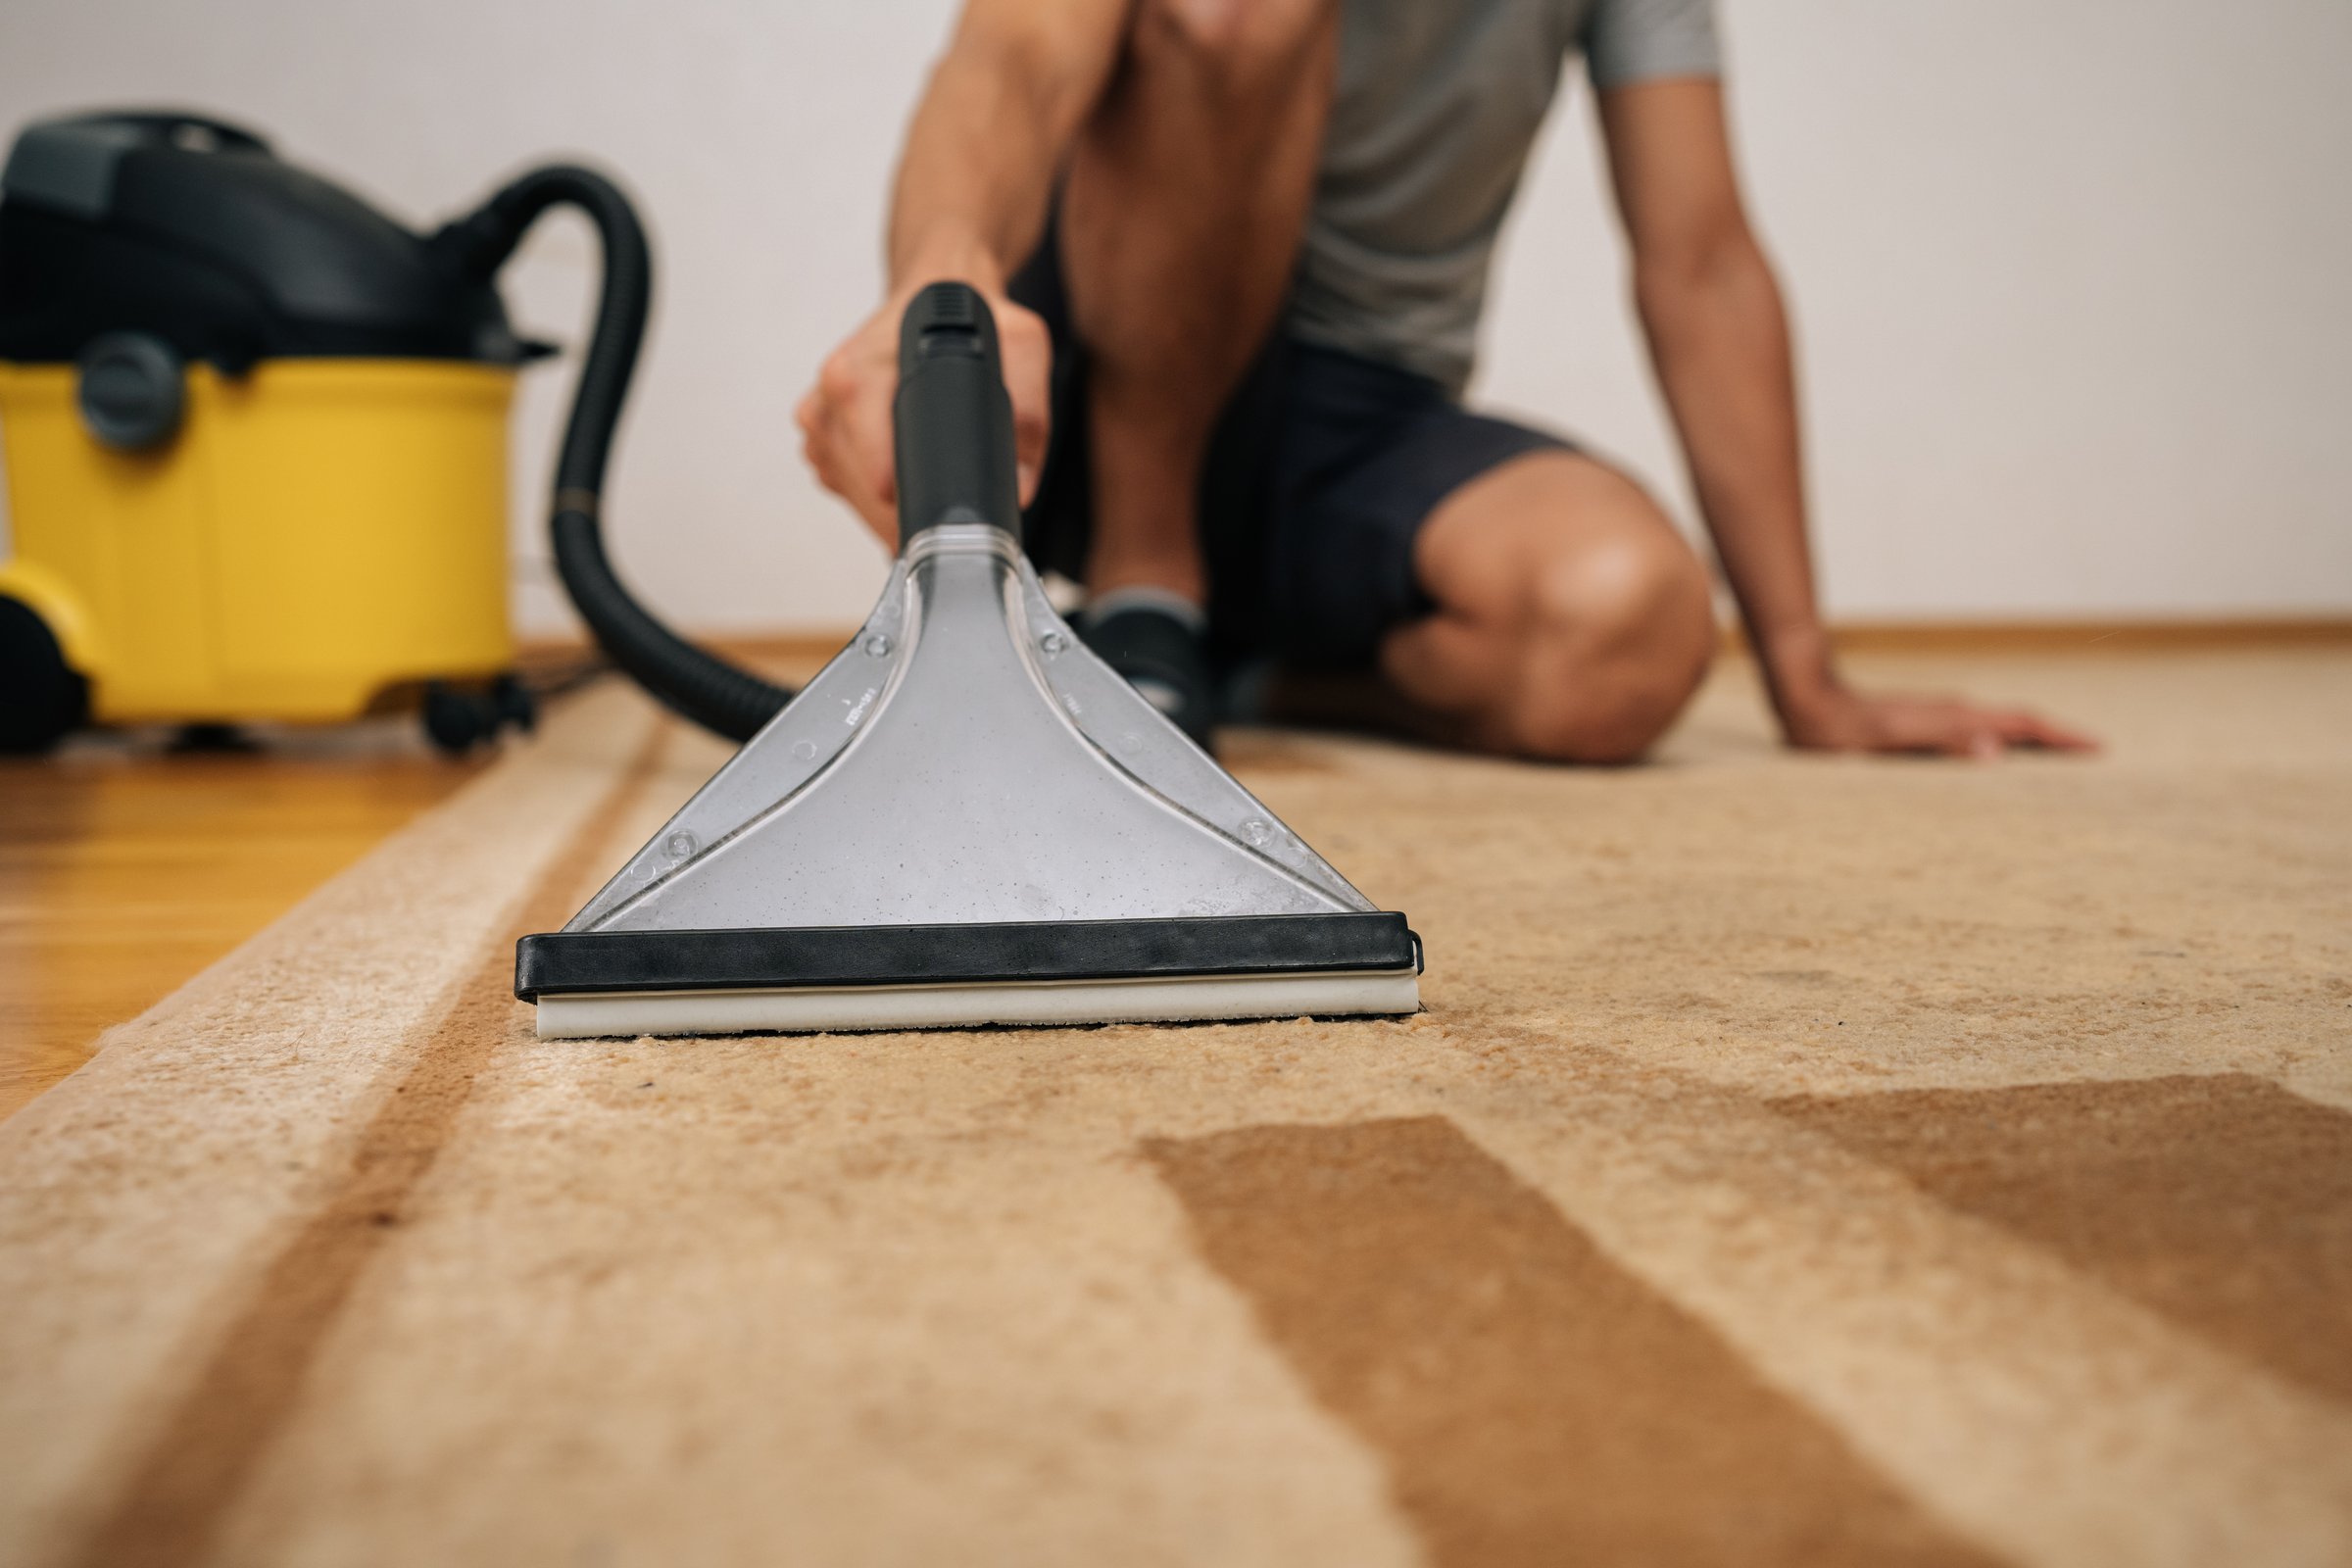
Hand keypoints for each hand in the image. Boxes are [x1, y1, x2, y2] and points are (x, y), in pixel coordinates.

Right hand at [795, 280, 1051, 547]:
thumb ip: (1029, 413)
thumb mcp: (1021, 345)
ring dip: (893, 506)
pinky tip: (904, 466)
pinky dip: (876, 492)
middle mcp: (829, 398)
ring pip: (855, 499)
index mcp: (858, 378)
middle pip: (867, 497)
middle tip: (952, 492)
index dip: (919, 504)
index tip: (946, 510)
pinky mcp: (821, 434)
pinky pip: (846, 487)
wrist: (937, 289)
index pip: (877, 478)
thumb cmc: (972, 316)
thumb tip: (1017, 485)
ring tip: (930, 473)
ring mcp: (819, 418)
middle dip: (912, 511)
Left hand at [1777, 677, 2098, 758]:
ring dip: (2034, 743)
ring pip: (2001, 728)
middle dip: (2060, 741)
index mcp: (1954, 718)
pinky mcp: (1927, 724)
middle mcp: (1955, 713)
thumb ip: (1941, 743)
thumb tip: (1996, 751)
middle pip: (2021, 724)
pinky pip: (1978, 734)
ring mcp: (1942, 717)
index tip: (2099, 748)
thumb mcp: (1889, 742)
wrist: (1809, 698)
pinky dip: (2004, 744)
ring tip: (2063, 765)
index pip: (2023, 724)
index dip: (2062, 737)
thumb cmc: (1843, 730)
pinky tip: (2001, 761)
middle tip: (2097, 759)